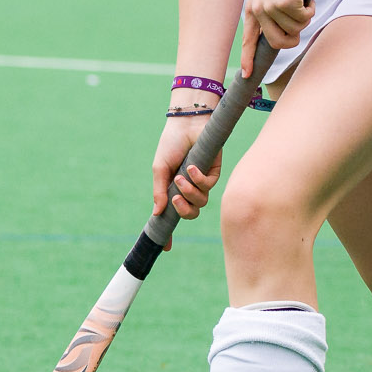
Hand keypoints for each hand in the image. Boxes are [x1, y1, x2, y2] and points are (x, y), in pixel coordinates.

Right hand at [151, 111, 222, 239]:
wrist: (186, 123)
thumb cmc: (171, 144)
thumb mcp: (159, 169)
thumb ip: (159, 191)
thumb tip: (157, 213)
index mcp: (173, 190)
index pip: (172, 215)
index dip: (169, 232)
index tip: (165, 247)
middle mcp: (189, 189)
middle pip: (191, 213)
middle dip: (183, 210)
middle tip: (175, 197)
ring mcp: (202, 182)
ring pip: (201, 202)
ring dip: (189, 192)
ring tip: (181, 177)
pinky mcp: (214, 173)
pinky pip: (209, 186)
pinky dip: (199, 179)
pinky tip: (191, 167)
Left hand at [240, 0, 314, 77]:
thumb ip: (271, 16)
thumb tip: (280, 39)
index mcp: (252, 10)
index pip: (249, 39)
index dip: (249, 58)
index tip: (248, 75)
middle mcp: (258, 9)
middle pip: (278, 42)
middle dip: (293, 38)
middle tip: (300, 22)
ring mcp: (271, 6)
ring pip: (295, 29)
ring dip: (304, 16)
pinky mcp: (285, 2)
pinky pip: (304, 18)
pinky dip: (310, 8)